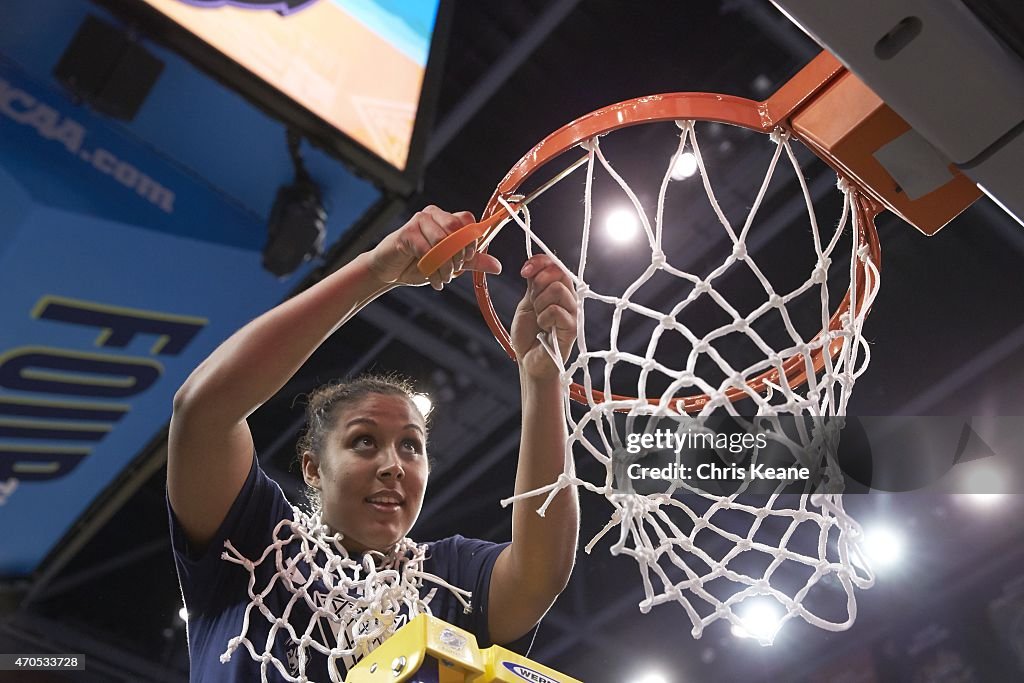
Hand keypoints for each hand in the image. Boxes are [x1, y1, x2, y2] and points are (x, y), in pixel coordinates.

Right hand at [367, 206, 501, 289]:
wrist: (391, 272)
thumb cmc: (419, 264)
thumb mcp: (451, 264)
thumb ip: (472, 262)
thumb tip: (497, 266)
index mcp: (446, 218)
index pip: (468, 221)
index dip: (472, 241)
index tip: (468, 258)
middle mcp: (433, 215)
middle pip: (456, 229)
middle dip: (459, 255)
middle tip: (454, 271)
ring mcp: (419, 221)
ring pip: (442, 241)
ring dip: (445, 266)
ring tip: (443, 277)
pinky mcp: (406, 232)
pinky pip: (426, 250)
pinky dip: (432, 269)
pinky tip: (432, 278)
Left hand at [511, 255, 576, 379]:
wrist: (528, 361)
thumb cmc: (528, 335)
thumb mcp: (526, 304)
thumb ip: (533, 285)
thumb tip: (534, 265)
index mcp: (558, 290)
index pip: (555, 265)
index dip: (540, 262)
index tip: (524, 271)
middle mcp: (569, 299)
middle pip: (559, 272)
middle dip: (538, 285)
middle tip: (533, 304)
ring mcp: (572, 313)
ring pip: (557, 290)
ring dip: (540, 304)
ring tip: (539, 319)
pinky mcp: (573, 328)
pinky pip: (557, 310)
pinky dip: (544, 318)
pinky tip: (544, 329)